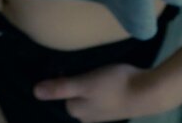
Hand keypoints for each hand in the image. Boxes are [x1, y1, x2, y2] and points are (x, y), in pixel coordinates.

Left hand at [33, 62, 171, 121]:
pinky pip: (97, 96)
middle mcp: (88, 116)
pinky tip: (101, 76)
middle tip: (72, 65)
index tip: (59, 66)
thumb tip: (35, 92)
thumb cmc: (113, 86)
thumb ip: (61, 88)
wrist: (147, 92)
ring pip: (85, 97)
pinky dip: (95, 87)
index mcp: (78, 111)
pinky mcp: (113, 105)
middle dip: (70, 85)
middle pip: (72, 98)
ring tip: (85, 68)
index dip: (58, 82)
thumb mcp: (85, 83)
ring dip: (83, 85)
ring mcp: (102, 113)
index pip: (60, 97)